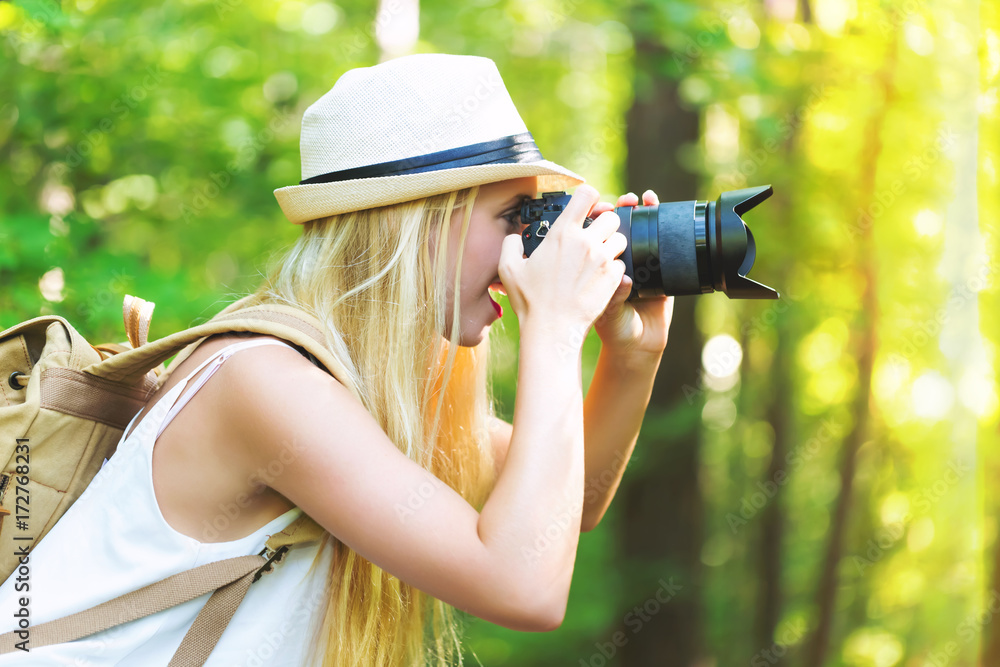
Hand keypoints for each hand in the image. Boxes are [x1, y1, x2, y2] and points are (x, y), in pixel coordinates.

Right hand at [498, 185, 626, 339]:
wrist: (552, 329)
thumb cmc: (530, 301)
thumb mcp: (508, 269)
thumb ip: (510, 244)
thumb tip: (516, 237)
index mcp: (562, 234)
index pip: (587, 194)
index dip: (589, 197)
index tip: (586, 207)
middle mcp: (586, 242)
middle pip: (611, 216)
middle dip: (605, 224)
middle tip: (595, 237)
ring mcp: (602, 260)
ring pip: (620, 239)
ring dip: (612, 245)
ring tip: (600, 257)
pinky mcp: (613, 279)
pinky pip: (621, 264)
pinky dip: (614, 268)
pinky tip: (601, 277)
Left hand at [591, 190, 674, 358]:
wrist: (635, 345)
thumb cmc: (611, 328)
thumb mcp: (607, 312)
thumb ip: (614, 297)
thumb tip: (625, 280)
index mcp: (594, 266)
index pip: (592, 233)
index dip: (593, 216)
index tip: (595, 207)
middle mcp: (615, 260)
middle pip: (616, 225)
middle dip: (619, 208)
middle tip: (622, 202)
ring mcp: (638, 262)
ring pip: (639, 228)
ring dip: (641, 210)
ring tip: (641, 198)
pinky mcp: (660, 268)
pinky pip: (662, 242)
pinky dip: (663, 223)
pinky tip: (657, 208)